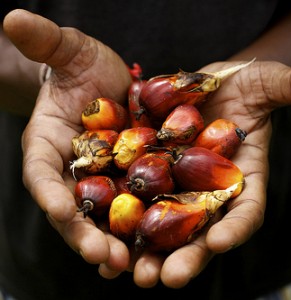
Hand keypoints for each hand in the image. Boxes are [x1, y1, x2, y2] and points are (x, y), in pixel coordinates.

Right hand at [4, 9, 131, 274]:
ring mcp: (102, 181)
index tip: (58, 210)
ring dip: (116, 243)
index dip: (49, 193)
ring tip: (132, 267)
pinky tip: (155, 245)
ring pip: (104, 219)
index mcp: (50, 146)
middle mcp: (73, 171)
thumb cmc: (82, 68)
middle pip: (74, 209)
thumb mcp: (70, 50)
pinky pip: (135, 208)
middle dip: (86, 234)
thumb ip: (45, 42)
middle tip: (105, 258)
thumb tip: (12, 18)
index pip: (43, 174)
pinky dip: (142, 228)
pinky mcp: (130, 180)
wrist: (107, 81)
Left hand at [130, 61, 290, 287]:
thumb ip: (290, 88)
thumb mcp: (267, 83)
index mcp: (241, 179)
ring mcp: (178, 183)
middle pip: (198, 229)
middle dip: (183, 255)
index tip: (218, 242)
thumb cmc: (243, 85)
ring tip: (124, 270)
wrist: (207, 84)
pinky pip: (134, 196)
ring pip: (162, 222)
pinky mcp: (151, 170)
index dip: (235, 227)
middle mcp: (208, 189)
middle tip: (164, 279)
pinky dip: (119, 217)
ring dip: (145, 248)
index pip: (244, 211)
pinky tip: (100, 233)